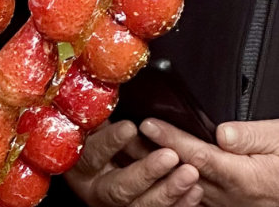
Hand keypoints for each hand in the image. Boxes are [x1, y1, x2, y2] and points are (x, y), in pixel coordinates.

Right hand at [66, 120, 202, 206]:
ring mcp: (118, 205)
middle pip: (119, 188)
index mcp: (83, 163)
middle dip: (146, 173)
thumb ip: (102, 111)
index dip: (111, 142)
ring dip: (168, 191)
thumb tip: (114, 83)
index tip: (130, 127)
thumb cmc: (101, 134)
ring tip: (190, 173)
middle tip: (170, 156)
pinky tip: (195, 191)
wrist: (104, 165)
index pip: (93, 154)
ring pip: (140, 206)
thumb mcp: (96, 120)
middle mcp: (97, 189)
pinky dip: (180, 204)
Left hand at [138, 118, 278, 206]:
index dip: (169, 139)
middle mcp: (230, 195)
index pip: (196, 155)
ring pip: (183, 187)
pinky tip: (158, 173)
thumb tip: (222, 131)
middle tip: (125, 137)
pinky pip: (195, 198)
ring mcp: (228, 204)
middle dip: (152, 154)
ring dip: (158, 169)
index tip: (147, 124)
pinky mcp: (229, 205)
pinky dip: (174, 185)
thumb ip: (248, 134)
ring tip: (133, 151)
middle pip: (182, 172)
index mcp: (241, 175)